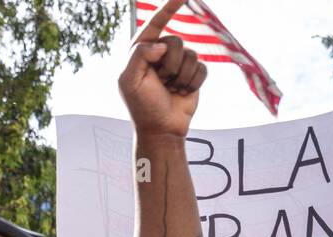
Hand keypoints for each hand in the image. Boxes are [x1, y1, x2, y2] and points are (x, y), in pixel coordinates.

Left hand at [118, 0, 206, 138]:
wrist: (161, 129)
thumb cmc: (142, 106)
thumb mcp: (130, 80)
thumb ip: (139, 55)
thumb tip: (161, 43)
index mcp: (142, 50)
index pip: (156, 22)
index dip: (170, 6)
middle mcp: (161, 53)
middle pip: (176, 41)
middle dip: (170, 66)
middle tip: (162, 83)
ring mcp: (178, 63)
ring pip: (191, 55)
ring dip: (181, 77)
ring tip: (171, 90)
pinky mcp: (193, 74)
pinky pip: (202, 68)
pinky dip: (193, 82)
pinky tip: (183, 93)